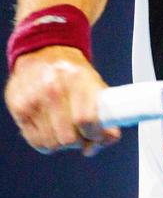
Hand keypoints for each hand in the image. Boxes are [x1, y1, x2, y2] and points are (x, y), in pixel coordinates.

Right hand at [4, 45, 120, 155]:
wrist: (44, 53)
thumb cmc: (74, 74)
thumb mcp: (95, 85)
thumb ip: (107, 113)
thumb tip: (109, 138)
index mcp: (78, 80)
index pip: (86, 120)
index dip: (94, 135)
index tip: (96, 136)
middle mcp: (54, 88)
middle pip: (68, 137)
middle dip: (79, 142)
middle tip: (81, 136)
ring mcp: (33, 99)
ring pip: (51, 143)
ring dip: (62, 144)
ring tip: (66, 131)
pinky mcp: (18, 108)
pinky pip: (35, 141)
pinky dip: (46, 142)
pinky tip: (51, 131)